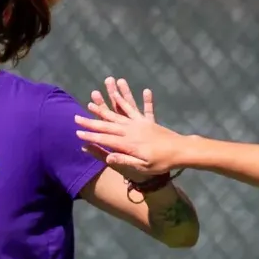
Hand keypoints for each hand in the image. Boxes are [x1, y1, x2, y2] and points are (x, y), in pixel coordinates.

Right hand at [74, 77, 189, 177]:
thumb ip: (125, 160)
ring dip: (106, 104)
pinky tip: (121, 91)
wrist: (181, 151)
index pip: (105, 138)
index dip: (91, 135)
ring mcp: (139, 124)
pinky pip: (137, 108)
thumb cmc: (162, 163)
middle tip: (77, 116)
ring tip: (95, 96)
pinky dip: (129, 99)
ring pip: (119, 112)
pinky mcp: (147, 121)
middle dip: (91, 120)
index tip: (78, 132)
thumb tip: (108, 157)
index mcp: (128, 143)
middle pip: (107, 124)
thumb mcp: (143, 167)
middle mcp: (131, 130)